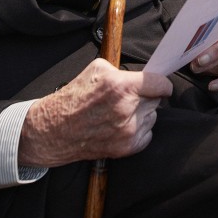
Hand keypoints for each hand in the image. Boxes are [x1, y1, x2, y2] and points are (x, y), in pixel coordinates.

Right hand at [19, 60, 172, 167]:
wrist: (55, 129)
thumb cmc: (74, 98)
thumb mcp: (96, 69)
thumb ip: (124, 71)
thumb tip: (145, 75)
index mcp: (121, 86)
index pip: (160, 84)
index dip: (162, 83)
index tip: (161, 85)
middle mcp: (126, 109)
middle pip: (156, 100)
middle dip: (147, 97)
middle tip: (130, 98)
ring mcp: (127, 131)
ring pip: (152, 117)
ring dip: (143, 114)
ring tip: (121, 112)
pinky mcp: (126, 148)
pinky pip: (147, 134)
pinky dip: (139, 130)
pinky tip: (122, 125)